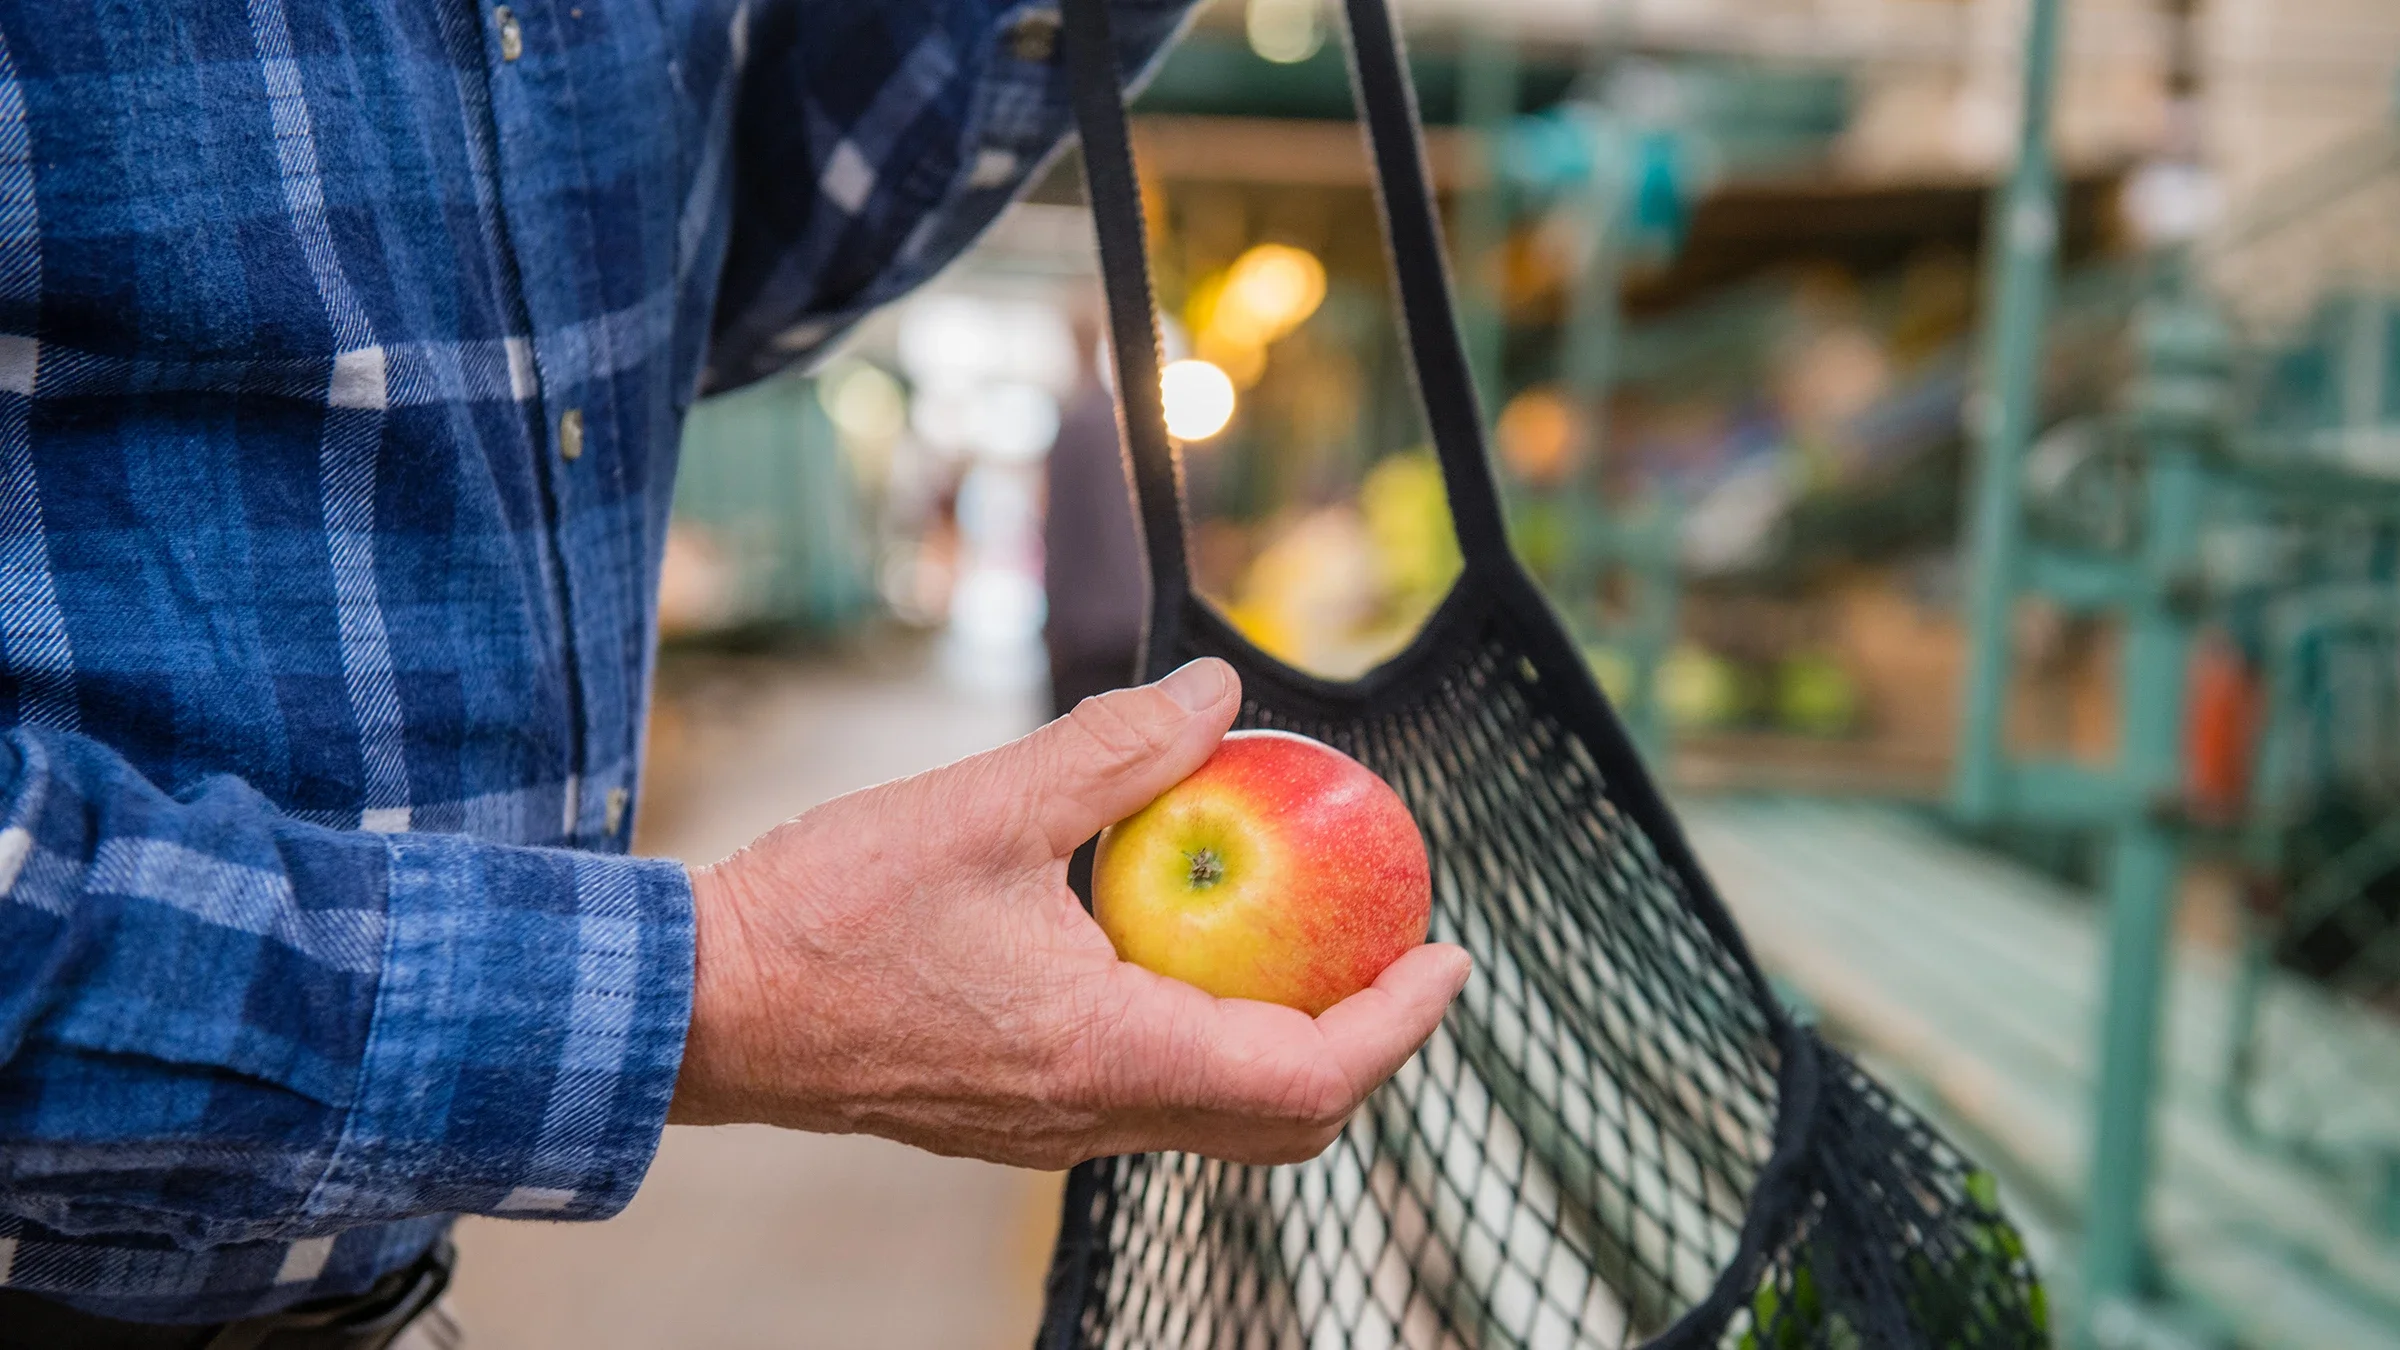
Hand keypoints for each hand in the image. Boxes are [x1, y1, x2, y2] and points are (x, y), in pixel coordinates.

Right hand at [667, 657, 1470, 1167]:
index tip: (1448, 953)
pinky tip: (1194, 953)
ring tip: (1316, 945)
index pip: (1305, 1073)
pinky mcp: (1017, 1119)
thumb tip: (1219, 695)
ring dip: (1290, 1043)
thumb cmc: (827, 913)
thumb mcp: (984, 805)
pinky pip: (1154, 1098)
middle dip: (1365, 1045)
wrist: (704, 1005)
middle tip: (1401, 953)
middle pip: (1282, 1120)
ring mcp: (1052, 1133)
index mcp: (1103, 1054)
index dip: (1398, 1022)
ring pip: (1218, 1116)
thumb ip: (1115, 750)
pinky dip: (1212, 1040)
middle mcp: (1090, 1118)